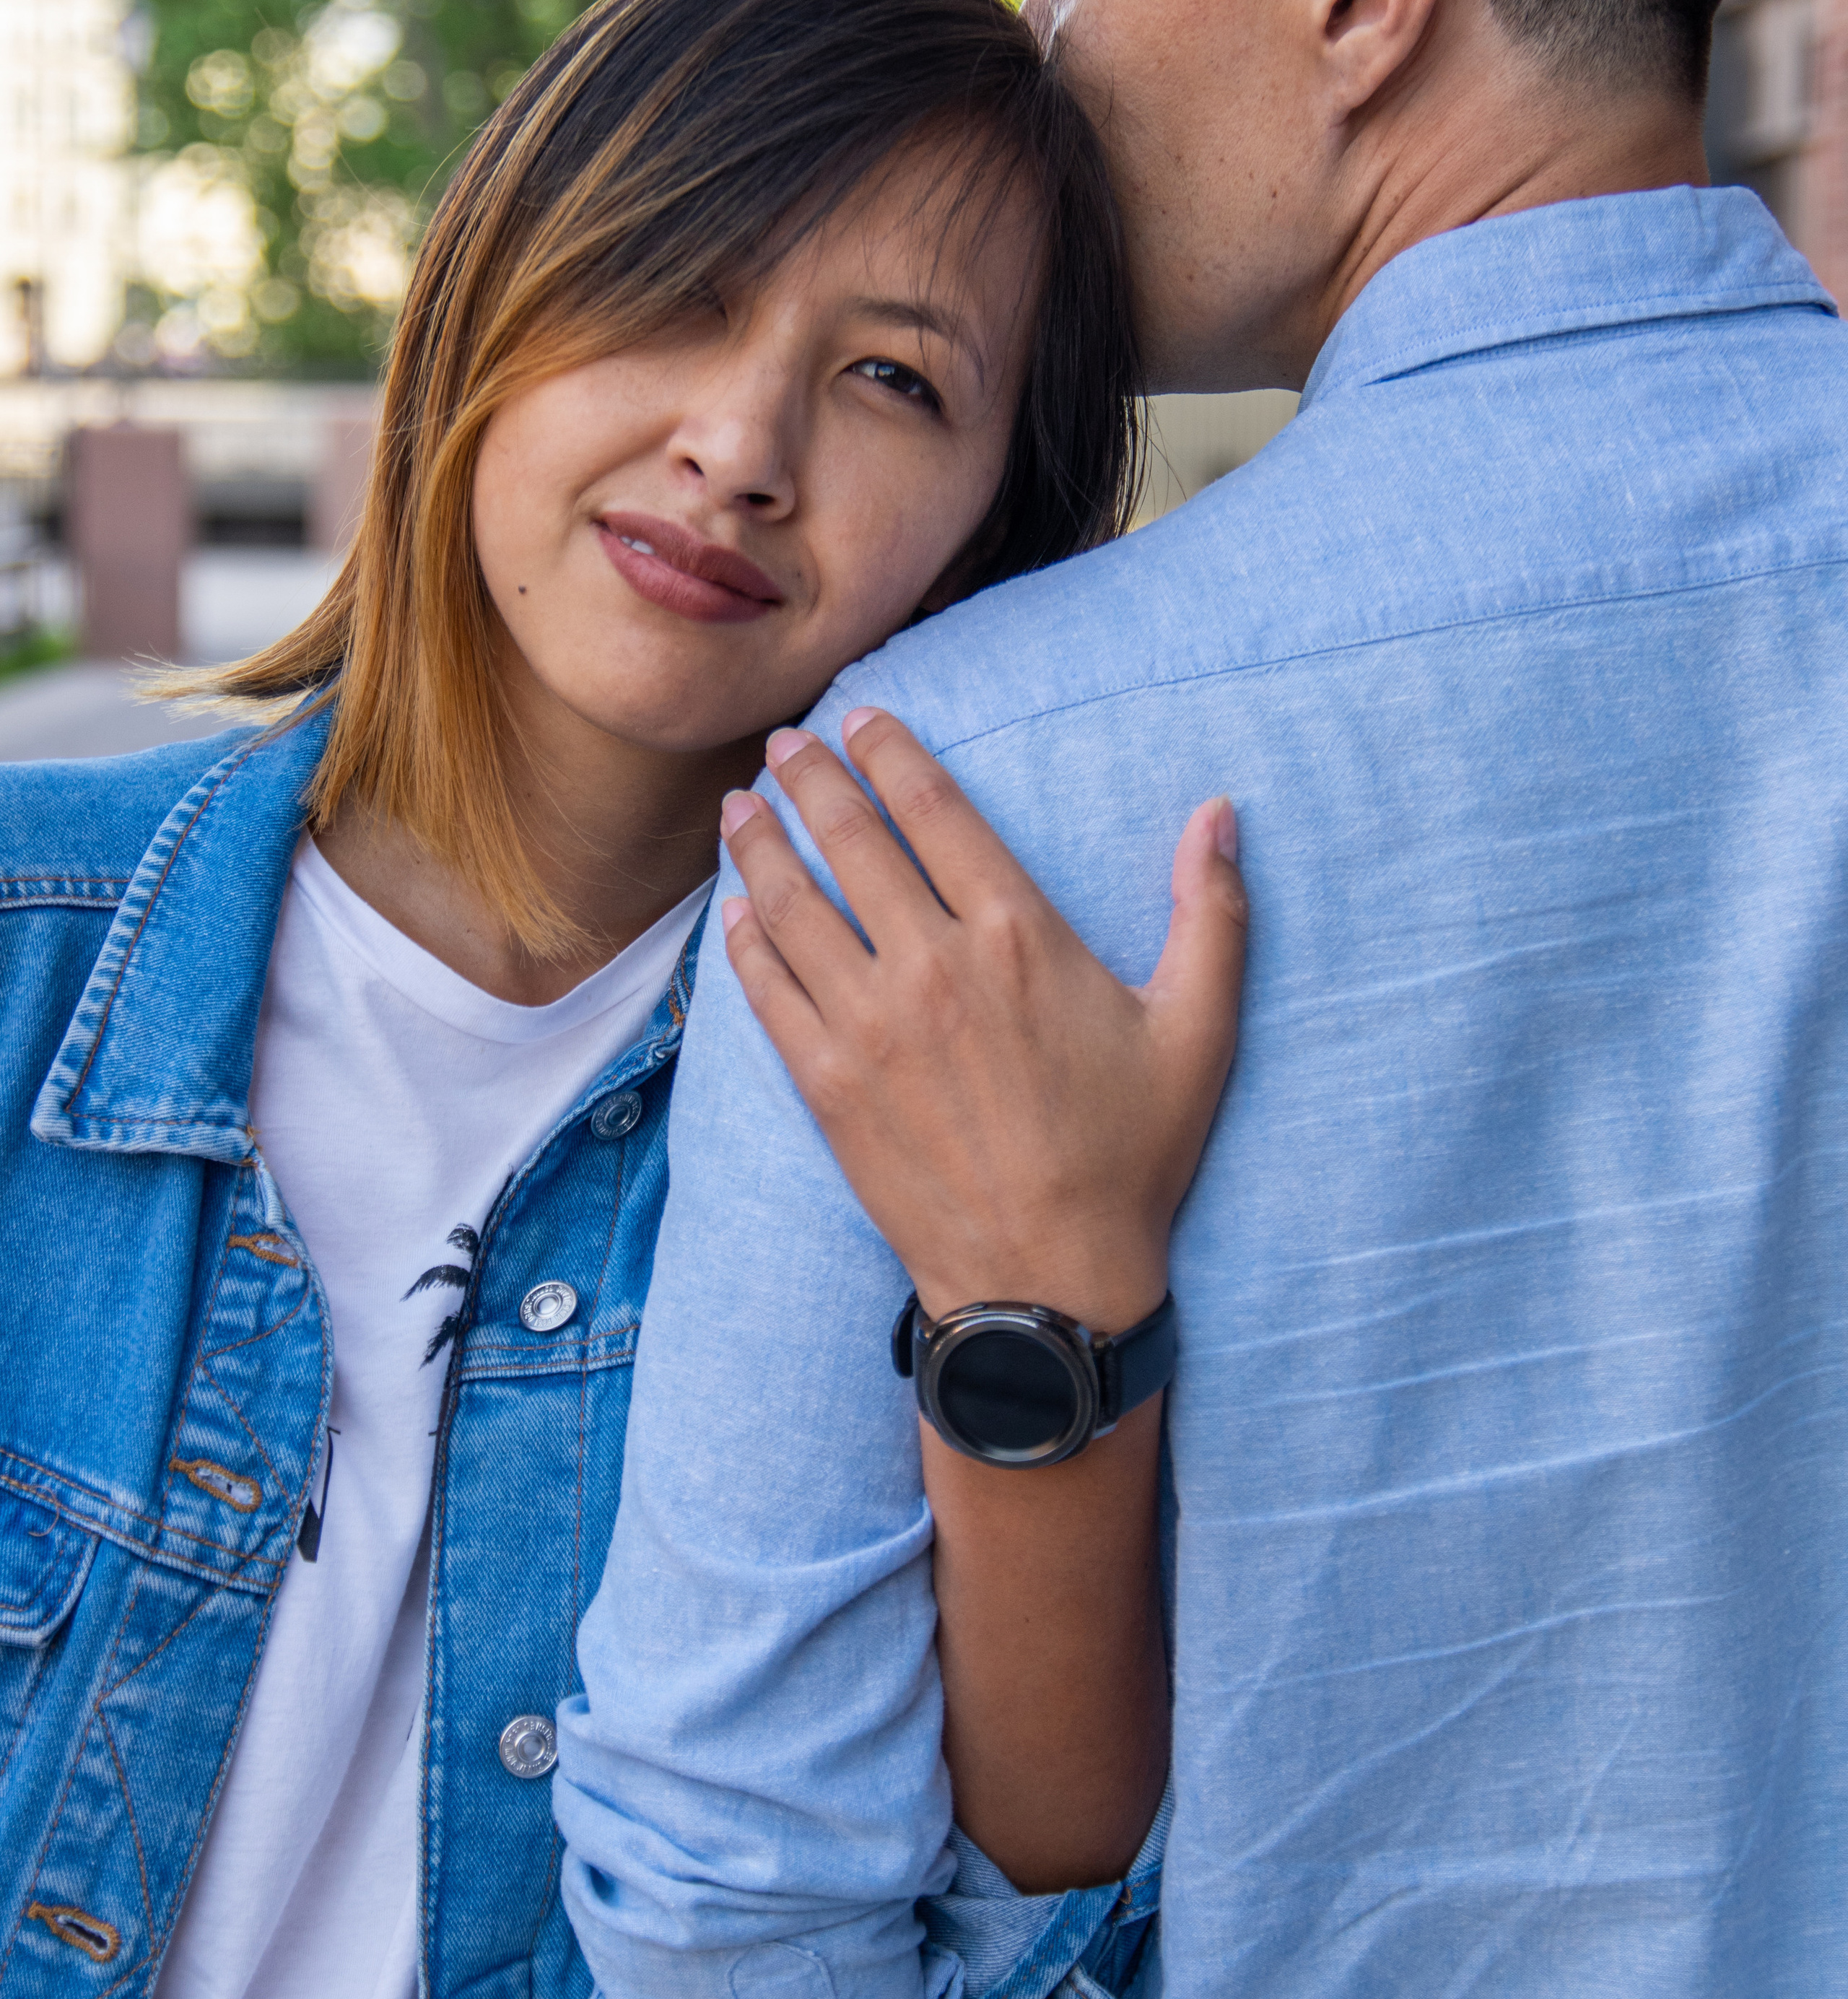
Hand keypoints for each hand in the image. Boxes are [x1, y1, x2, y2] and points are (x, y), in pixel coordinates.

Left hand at [717, 708, 1246, 1331]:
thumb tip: (1220, 812)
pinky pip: (768, 991)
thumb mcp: (1197, 1031)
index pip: (936, 811)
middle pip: (853, 841)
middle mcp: (933, 965)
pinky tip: (733, 913)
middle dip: (811, 780)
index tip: (860, 718)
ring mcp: (870, 1025)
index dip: (891, 754)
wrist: (1047, 1279)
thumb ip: (1211, 913)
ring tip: (741, 807)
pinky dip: (744, 942)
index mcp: (1018, 936)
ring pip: (793, 906)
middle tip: (784, 745)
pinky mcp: (827, 1083)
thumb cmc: (1129, 1156)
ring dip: (760, 847)